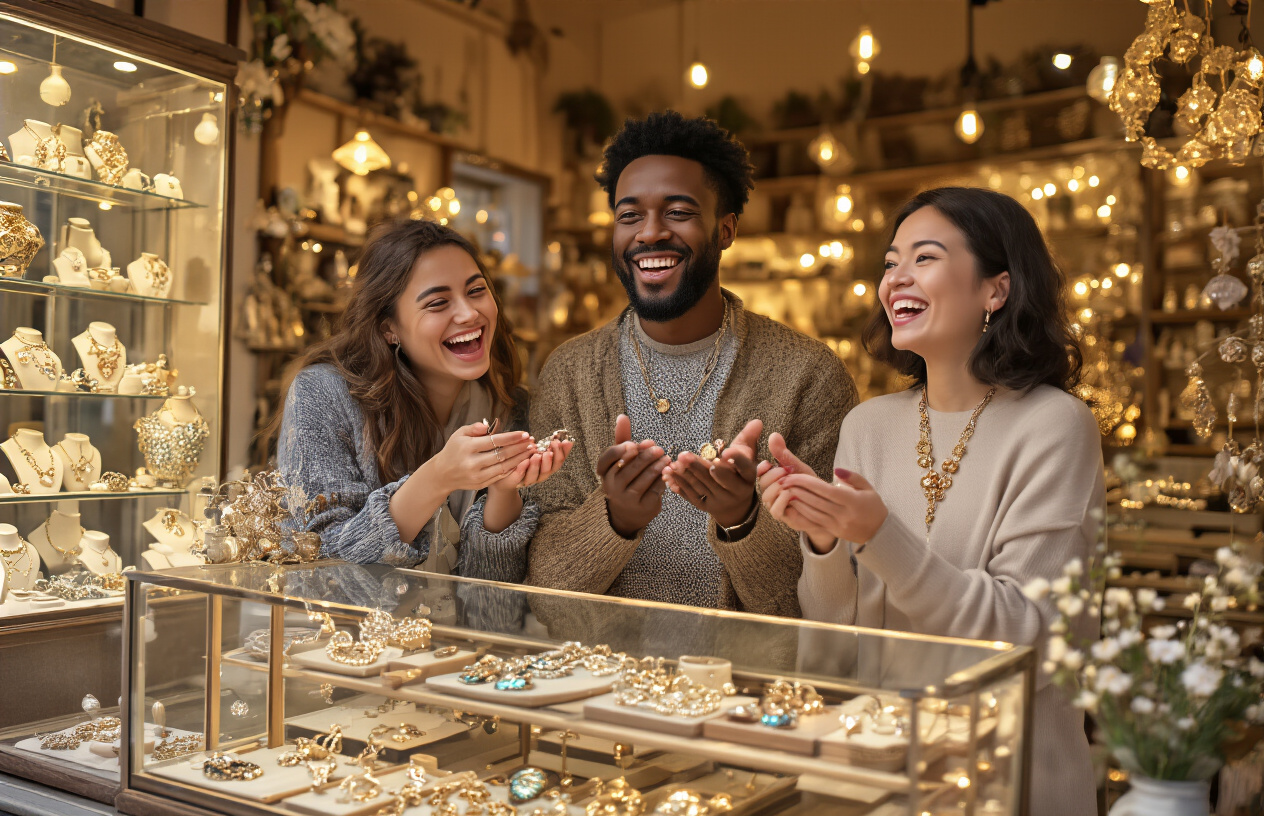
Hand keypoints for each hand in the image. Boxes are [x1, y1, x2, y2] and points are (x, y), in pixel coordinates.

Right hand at [429, 423, 535, 493]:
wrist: (442, 474)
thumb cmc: (453, 449)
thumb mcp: (459, 434)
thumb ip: (474, 428)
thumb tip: (488, 424)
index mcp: (467, 447)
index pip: (494, 441)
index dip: (511, 437)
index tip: (524, 433)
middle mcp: (472, 462)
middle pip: (502, 454)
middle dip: (520, 447)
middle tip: (532, 442)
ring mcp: (477, 475)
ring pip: (504, 466)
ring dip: (520, 459)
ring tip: (530, 451)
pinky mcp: (480, 484)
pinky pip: (500, 476)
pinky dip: (512, 469)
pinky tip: (522, 462)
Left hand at [488, 436, 574, 494]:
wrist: (504, 477)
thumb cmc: (522, 461)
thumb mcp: (535, 451)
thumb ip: (545, 446)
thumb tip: (559, 437)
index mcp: (547, 467)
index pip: (559, 461)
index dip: (564, 452)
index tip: (565, 442)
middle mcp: (540, 475)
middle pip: (550, 470)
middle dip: (551, 459)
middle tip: (550, 450)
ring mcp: (528, 479)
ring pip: (536, 475)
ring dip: (537, 465)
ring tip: (537, 455)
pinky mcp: (515, 481)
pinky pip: (520, 477)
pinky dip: (523, 469)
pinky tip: (524, 461)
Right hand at [598, 414, 669, 536]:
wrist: (629, 511)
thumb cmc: (626, 477)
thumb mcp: (622, 459)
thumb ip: (622, 438)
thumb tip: (622, 416)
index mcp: (604, 472)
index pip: (607, 458)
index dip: (621, 450)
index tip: (634, 445)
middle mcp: (612, 486)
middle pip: (629, 468)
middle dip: (646, 457)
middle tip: (659, 448)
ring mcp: (626, 498)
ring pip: (643, 479)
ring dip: (657, 466)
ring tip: (667, 458)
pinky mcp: (643, 507)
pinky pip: (655, 489)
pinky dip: (663, 479)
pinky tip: (669, 471)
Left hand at [663, 419, 761, 527]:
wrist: (735, 505)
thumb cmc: (739, 473)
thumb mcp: (747, 456)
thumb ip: (748, 438)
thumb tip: (757, 421)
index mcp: (749, 477)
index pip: (744, 467)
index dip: (736, 460)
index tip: (724, 453)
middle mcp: (737, 491)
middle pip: (717, 478)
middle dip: (700, 467)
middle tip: (685, 455)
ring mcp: (720, 501)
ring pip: (702, 486)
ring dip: (685, 475)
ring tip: (674, 463)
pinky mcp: (706, 506)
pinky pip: (691, 495)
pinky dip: (679, 485)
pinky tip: (669, 475)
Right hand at [757, 432, 834, 544]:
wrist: (824, 504)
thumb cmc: (809, 485)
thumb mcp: (797, 466)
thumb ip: (784, 454)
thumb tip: (773, 434)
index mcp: (771, 479)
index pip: (758, 472)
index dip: (761, 468)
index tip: (769, 463)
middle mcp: (770, 492)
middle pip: (761, 483)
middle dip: (772, 475)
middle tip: (786, 471)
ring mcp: (774, 505)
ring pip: (766, 496)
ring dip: (777, 487)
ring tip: (790, 482)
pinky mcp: (782, 516)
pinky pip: (775, 510)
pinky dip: (782, 500)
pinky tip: (791, 493)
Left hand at [772, 467, 887, 548]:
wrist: (879, 533)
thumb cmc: (873, 506)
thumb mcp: (868, 488)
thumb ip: (852, 477)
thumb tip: (836, 470)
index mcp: (853, 501)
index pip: (826, 490)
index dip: (807, 482)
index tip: (793, 475)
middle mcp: (844, 514)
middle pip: (815, 501)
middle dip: (796, 489)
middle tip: (782, 480)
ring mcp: (837, 525)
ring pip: (811, 512)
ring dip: (796, 501)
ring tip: (783, 490)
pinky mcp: (833, 532)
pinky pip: (814, 521)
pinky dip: (801, 512)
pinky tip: (792, 504)